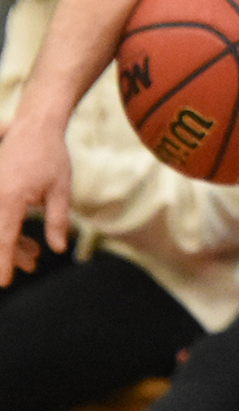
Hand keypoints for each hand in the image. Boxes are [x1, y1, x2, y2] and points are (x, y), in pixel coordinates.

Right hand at [0, 119, 71, 285]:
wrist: (34, 128)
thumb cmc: (50, 157)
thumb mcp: (60, 189)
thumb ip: (57, 220)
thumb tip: (58, 248)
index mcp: (9, 198)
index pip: (4, 238)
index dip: (4, 261)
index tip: (4, 282)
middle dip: (10, 255)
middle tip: (30, 267)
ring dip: (10, 244)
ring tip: (33, 255)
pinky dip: (7, 231)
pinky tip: (23, 240)